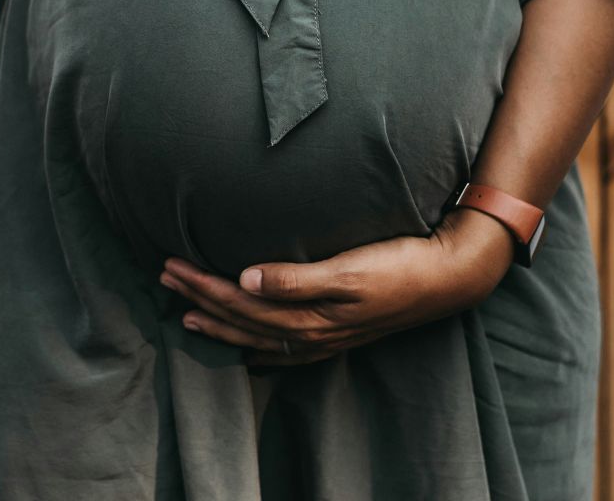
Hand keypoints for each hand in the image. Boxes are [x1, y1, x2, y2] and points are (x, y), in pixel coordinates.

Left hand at [158, 207, 515, 366]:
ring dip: (220, 323)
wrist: (449, 277)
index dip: (202, 285)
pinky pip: (286, 349)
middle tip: (164, 277)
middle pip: (242, 320)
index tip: (171, 265)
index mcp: (310, 315)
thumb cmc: (400, 265)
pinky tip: (249, 349)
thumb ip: (296, 278)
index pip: (240, 303)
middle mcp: (312, 333)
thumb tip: (245, 279)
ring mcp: (326, 337)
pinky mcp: (340, 333)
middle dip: (200, 299)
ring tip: (187, 312)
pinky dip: (259, 348)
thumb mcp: (349, 268)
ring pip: (258, 336)